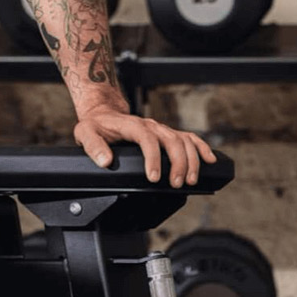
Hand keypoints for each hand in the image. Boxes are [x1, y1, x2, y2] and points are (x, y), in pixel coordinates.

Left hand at [73, 104, 215, 188]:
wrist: (104, 113)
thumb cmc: (96, 125)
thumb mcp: (85, 133)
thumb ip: (92, 146)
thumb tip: (105, 160)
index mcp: (132, 125)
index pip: (147, 138)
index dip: (153, 158)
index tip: (154, 177)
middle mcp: (150, 125)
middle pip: (171, 140)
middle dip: (177, 163)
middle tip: (175, 184)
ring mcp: (161, 129)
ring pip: (183, 140)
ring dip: (191, 160)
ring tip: (189, 181)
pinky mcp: (167, 133)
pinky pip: (189, 138)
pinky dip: (202, 147)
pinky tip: (211, 160)